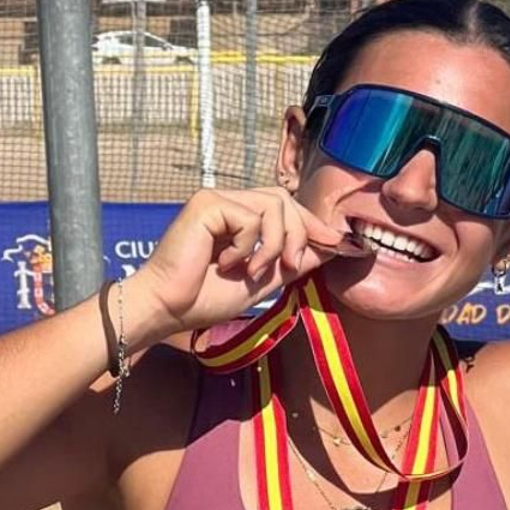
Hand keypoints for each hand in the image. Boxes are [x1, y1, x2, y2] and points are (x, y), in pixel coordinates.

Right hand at [133, 186, 349, 344]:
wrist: (172, 309)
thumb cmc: (207, 297)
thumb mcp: (264, 280)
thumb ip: (292, 262)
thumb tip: (328, 247)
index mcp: (240, 219)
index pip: (286, 207)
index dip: (312, 224)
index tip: (337, 243)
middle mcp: (229, 203)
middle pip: (284, 200)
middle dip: (298, 234)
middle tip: (289, 265)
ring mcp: (217, 200)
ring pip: (274, 205)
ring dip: (274, 244)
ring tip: (254, 270)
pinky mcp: (207, 203)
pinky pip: (250, 217)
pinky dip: (247, 245)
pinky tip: (226, 263)